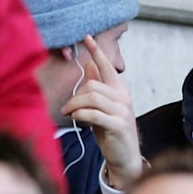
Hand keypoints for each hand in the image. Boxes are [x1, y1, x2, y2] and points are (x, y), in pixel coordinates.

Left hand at [61, 35, 141, 187]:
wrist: (125, 156)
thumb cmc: (112, 130)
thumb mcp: (104, 106)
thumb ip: (99, 86)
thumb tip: (91, 65)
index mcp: (120, 91)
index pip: (108, 67)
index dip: (97, 52)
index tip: (87, 38)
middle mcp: (124, 98)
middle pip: (94, 85)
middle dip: (76, 95)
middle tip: (67, 107)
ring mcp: (122, 112)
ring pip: (92, 98)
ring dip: (75, 105)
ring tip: (69, 113)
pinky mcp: (117, 126)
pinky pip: (94, 114)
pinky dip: (81, 115)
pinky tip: (76, 118)